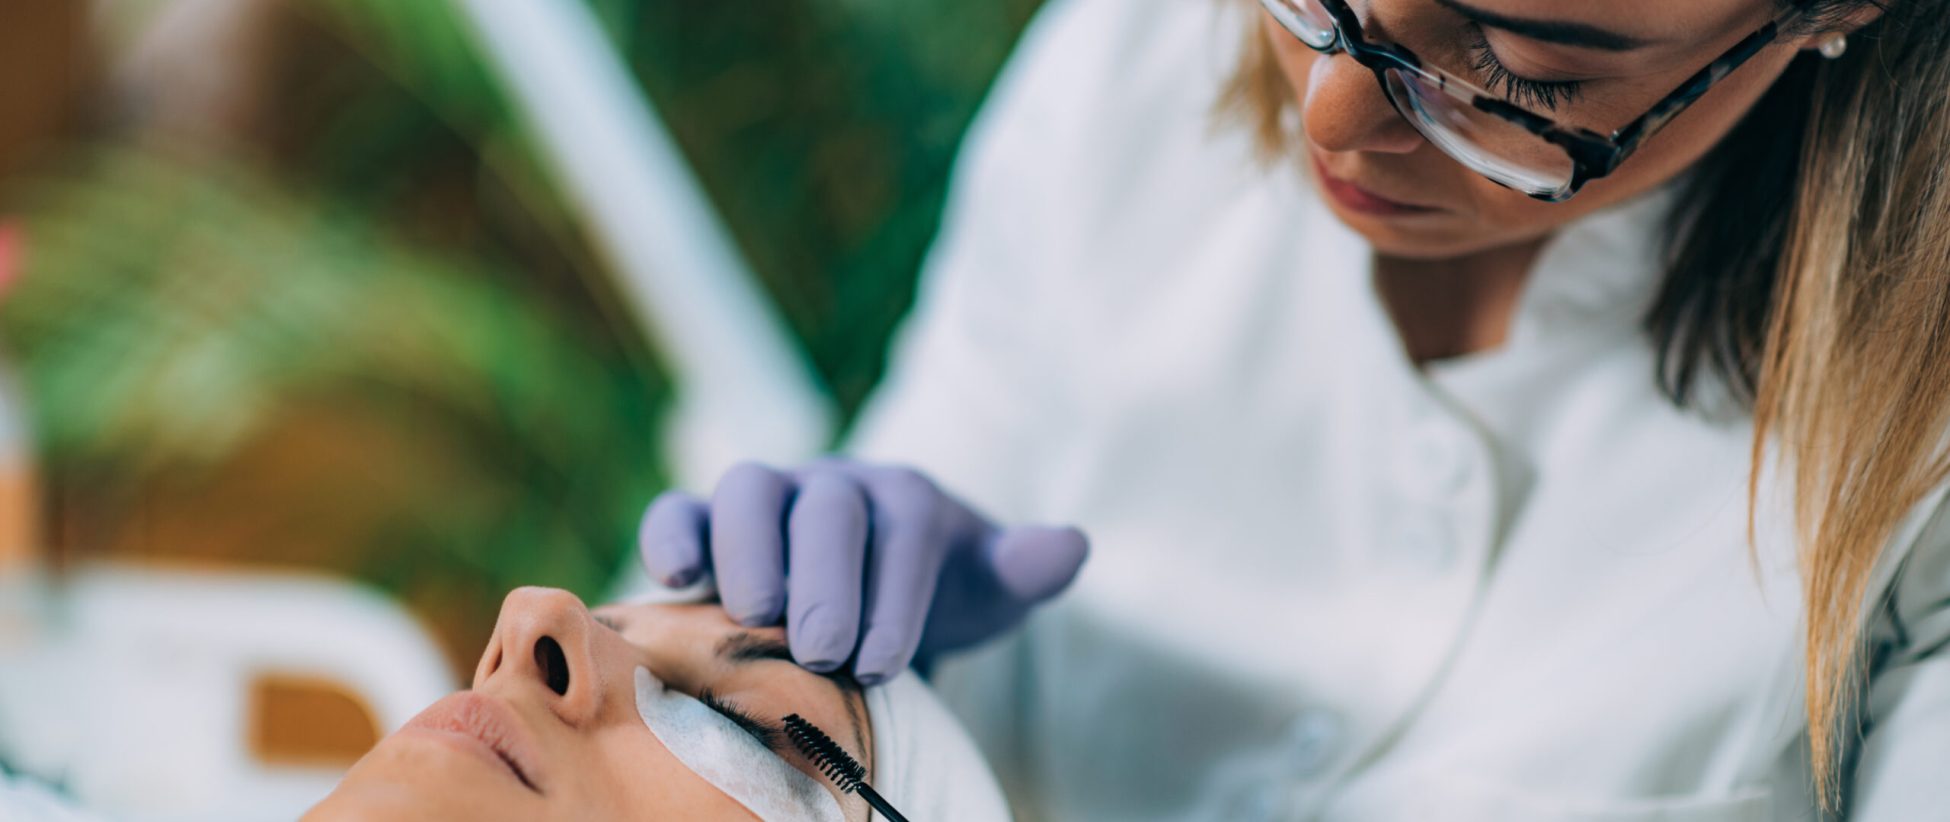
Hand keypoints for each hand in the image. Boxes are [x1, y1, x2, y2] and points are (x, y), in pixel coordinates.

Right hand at [638, 460, 1087, 683]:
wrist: (879, 589)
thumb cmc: (938, 593)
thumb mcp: (989, 587)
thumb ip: (1025, 568)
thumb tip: (1072, 545)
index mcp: (906, 497)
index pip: (904, 529)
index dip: (894, 593)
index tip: (885, 662)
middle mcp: (835, 486)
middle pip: (826, 509)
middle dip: (826, 579)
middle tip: (825, 651)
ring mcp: (770, 498)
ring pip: (748, 492)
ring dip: (750, 552)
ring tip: (758, 618)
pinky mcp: (708, 524)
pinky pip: (679, 511)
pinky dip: (673, 535)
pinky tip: (674, 580)